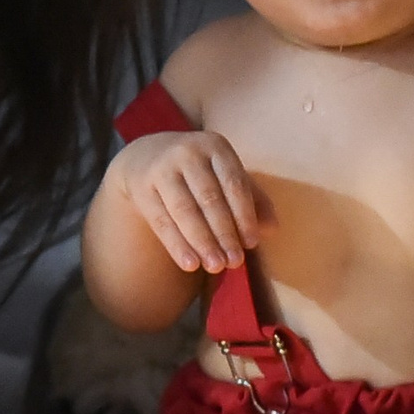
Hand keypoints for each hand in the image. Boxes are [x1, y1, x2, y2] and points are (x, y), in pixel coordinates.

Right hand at [109, 131, 260, 273]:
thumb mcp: (226, 175)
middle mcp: (187, 152)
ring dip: (202, 242)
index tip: (252, 243)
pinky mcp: (142, 187)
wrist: (147, 157)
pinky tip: (190, 265)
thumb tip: (272, 229)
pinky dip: (177, 245)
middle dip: (224, 233)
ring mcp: (162, 168)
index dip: (244, 215)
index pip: (234, 183)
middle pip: (209, 198)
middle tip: (235, 262)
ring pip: (184, 210)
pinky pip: (161, 221)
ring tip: (215, 267)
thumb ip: (252, 199)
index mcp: (216, 146)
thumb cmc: (199, 171)